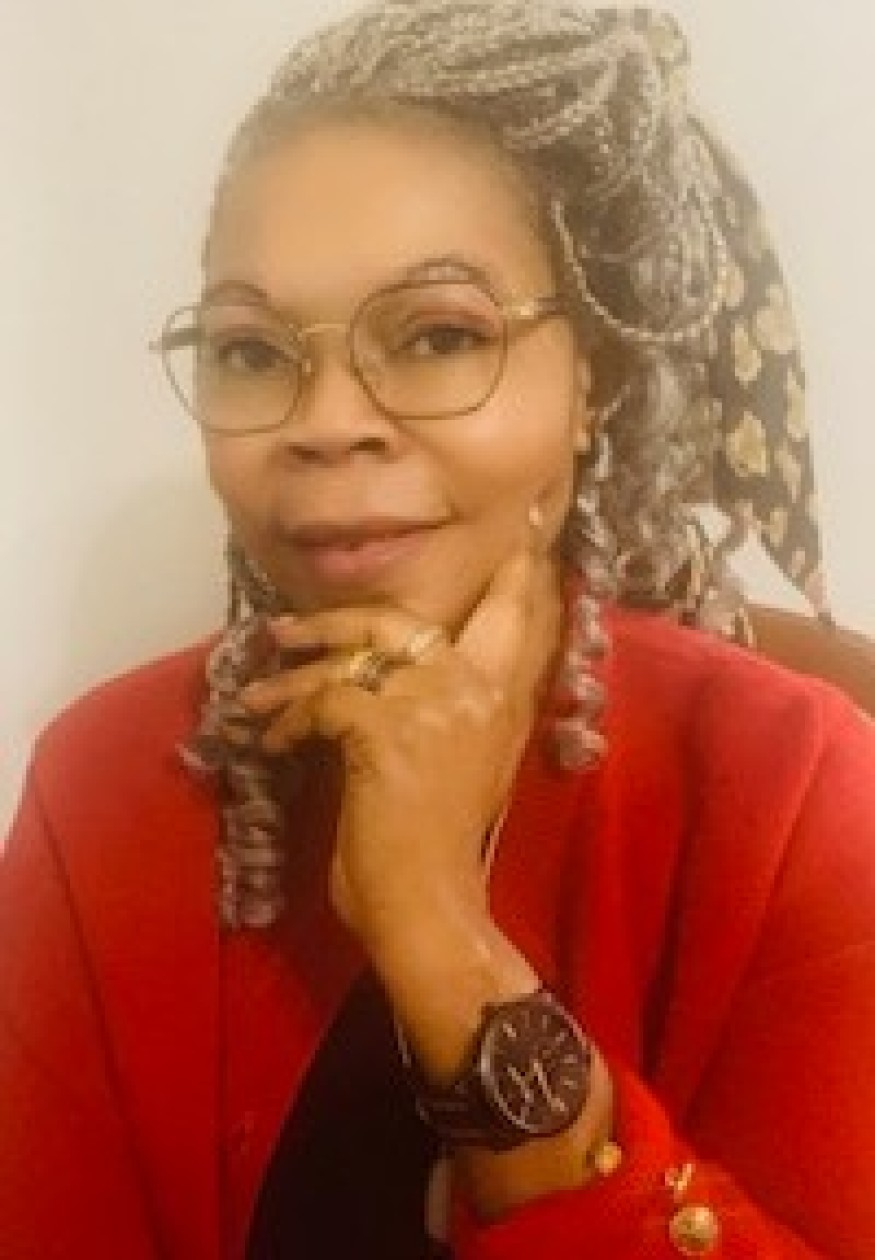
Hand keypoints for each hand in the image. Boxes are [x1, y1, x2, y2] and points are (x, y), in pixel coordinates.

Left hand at [239, 544, 559, 955]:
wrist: (434, 902)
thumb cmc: (446, 848)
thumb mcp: (471, 767)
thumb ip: (460, 713)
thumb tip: (409, 681)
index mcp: (503, 700)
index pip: (513, 616)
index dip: (514, 576)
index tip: (520, 535)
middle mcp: (475, 688)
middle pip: (408, 620)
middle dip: (339, 618)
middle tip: (287, 628)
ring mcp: (432, 703)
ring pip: (352, 656)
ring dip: (293, 675)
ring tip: (255, 695)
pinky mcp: (386, 728)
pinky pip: (325, 700)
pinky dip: (288, 722)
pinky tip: (273, 748)